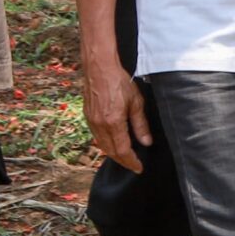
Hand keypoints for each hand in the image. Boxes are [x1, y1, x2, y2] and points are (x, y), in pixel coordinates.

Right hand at [82, 57, 151, 173]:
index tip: (139, 168)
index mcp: (113, 122)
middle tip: (133, 165)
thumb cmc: (118, 81)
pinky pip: (96, 136)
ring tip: (125, 157)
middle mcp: (100, 125)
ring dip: (114, 154)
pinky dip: (105, 144)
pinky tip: (113, 143)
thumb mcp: (136, 102)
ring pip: (102, 145)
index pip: (123, 151)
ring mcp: (92, 121)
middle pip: (111, 152)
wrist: (99, 67)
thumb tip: (146, 142)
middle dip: (123, 161)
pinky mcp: (88, 116)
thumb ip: (141, 125)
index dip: (132, 162)